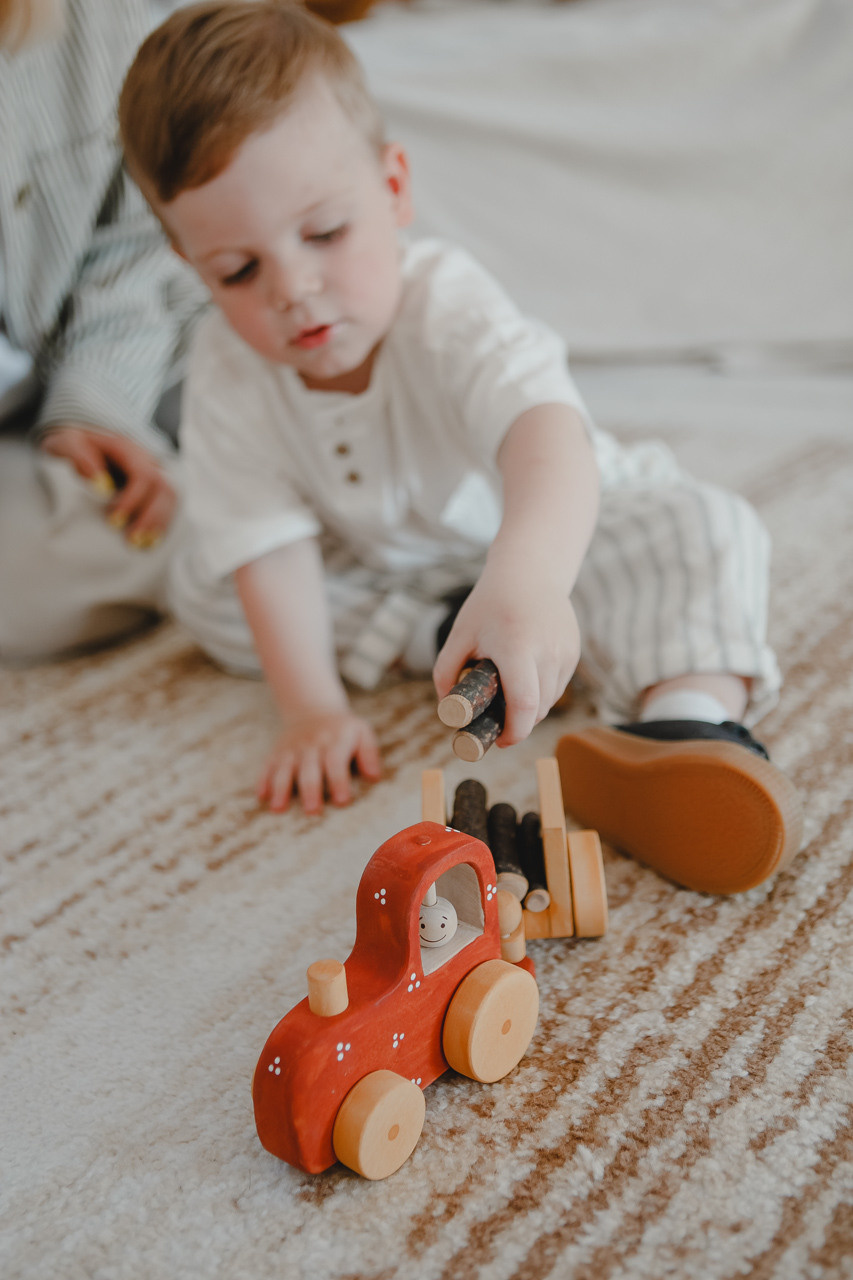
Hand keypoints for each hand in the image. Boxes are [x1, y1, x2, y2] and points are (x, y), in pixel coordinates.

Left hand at [41, 423, 176, 546]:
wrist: (82, 440)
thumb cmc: (74, 444)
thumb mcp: (68, 442)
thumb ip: (79, 456)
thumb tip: (101, 485)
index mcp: (129, 449)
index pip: (144, 476)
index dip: (132, 501)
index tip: (113, 522)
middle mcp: (147, 460)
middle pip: (164, 488)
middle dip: (151, 517)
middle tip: (132, 541)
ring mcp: (154, 472)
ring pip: (171, 498)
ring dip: (159, 523)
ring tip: (143, 544)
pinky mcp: (154, 486)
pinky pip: (168, 505)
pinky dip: (161, 524)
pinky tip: (150, 541)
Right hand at [258, 709, 382, 814]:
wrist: (313, 710)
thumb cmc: (343, 731)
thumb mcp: (362, 733)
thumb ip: (369, 754)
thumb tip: (374, 777)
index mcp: (335, 741)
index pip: (336, 761)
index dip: (338, 780)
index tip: (342, 801)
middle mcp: (311, 745)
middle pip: (309, 768)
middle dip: (310, 789)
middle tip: (312, 811)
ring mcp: (292, 749)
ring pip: (284, 769)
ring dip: (281, 788)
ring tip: (278, 809)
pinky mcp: (277, 753)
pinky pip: (267, 766)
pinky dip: (263, 781)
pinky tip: (261, 797)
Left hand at [433, 558, 580, 746]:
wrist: (529, 572)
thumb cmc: (490, 604)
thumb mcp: (460, 634)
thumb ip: (446, 672)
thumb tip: (447, 709)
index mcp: (516, 647)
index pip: (525, 704)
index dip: (514, 731)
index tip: (500, 741)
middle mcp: (547, 651)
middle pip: (539, 709)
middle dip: (518, 724)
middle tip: (497, 723)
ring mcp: (564, 652)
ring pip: (551, 700)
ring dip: (530, 710)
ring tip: (508, 696)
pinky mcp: (573, 652)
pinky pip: (558, 686)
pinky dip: (541, 692)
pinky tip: (524, 679)